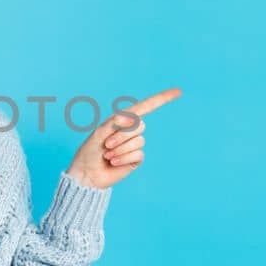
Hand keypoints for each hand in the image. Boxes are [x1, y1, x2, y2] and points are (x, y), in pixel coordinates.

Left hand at [65, 87, 181, 188]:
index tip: (178, 92)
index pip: (144, 107)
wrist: (87, 174)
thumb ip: (117, 123)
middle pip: (140, 125)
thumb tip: (135, 118)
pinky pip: (138, 154)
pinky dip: (123, 158)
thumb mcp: (100, 132)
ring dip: (120, 149)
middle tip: (106, 144)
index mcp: (121, 120)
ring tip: (107, 154)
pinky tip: (113, 162)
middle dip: (121, 135)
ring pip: (139, 141)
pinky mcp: (136, 159)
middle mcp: (130, 131)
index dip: (161, 99)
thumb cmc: (89, 151)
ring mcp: (134, 145)